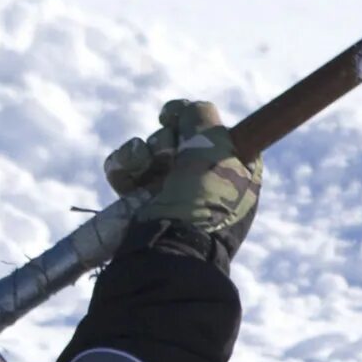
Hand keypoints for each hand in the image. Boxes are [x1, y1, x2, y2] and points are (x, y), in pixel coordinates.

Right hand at [103, 99, 261, 259]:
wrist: (171, 250)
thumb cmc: (203, 200)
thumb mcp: (214, 147)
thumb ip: (200, 116)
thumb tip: (179, 111)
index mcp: (238, 173)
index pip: (218, 132)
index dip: (195, 122)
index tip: (175, 119)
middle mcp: (207, 182)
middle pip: (180, 137)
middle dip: (166, 141)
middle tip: (168, 157)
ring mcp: (174, 193)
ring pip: (150, 150)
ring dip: (141, 154)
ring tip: (143, 169)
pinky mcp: (143, 203)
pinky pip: (128, 169)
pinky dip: (123, 168)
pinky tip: (126, 179)